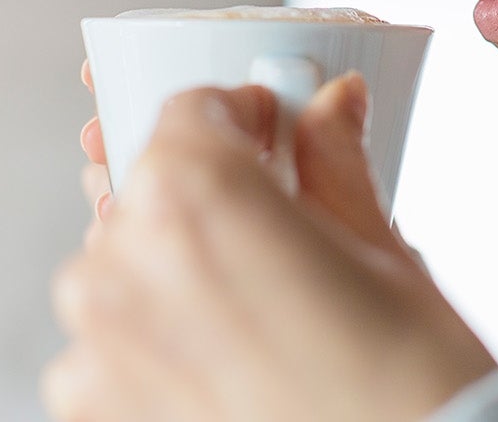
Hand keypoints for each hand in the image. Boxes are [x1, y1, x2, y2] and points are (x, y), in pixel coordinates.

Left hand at [44, 70, 496, 420]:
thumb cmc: (407, 384)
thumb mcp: (382, 252)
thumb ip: (334, 163)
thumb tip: (332, 105)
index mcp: (194, 198)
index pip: (191, 114)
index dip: (241, 116)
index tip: (270, 136)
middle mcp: (122, 265)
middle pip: (156, 191)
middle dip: (212, 197)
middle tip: (277, 228)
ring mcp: (94, 347)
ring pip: (127, 269)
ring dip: (177, 271)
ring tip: (258, 310)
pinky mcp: (90, 411)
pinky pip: (108, 347)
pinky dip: (155, 344)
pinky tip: (225, 364)